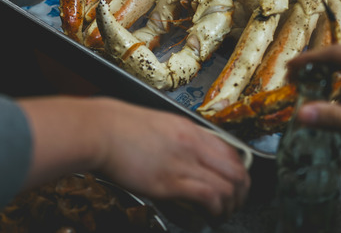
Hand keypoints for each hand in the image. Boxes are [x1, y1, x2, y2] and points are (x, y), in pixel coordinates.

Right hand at [18, 97, 249, 218]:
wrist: (99, 129)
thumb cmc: (119, 127)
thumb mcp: (158, 124)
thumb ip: (177, 138)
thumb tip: (187, 153)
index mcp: (190, 130)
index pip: (232, 151)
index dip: (239, 173)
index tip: (235, 185)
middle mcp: (193, 145)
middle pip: (237, 171)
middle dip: (241, 193)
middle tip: (234, 204)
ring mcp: (183, 162)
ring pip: (228, 186)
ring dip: (230, 206)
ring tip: (221, 215)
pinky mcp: (169, 181)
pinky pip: (208, 195)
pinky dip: (215, 209)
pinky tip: (209, 215)